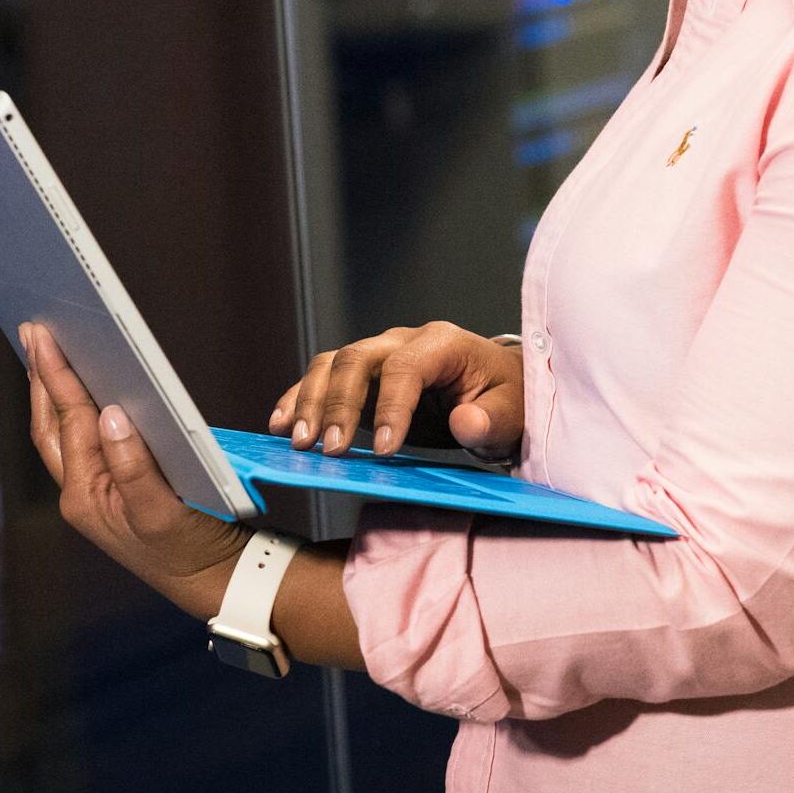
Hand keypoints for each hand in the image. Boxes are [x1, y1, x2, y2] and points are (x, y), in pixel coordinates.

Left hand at [23, 321, 249, 608]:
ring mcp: (95, 492)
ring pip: (61, 433)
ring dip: (53, 392)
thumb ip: (133, 464)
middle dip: (40, 377)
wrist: (212, 579)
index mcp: (86, 495)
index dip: (56, 374)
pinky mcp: (112, 490)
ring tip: (47, 352)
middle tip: (33, 331)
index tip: (44, 335)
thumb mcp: (162, 510)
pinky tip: (84, 391)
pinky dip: (78, 410)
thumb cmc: (190, 549)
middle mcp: (81, 492)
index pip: (68, 420)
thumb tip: (110, 412)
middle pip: (49, 424)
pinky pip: (84, 442)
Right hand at [267, 322, 524, 460]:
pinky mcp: (363, 379)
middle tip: (328, 450)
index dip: (392, 406)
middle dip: (339, 404)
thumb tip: (466, 422)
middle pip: (358, 359)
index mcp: (443, 344)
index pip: (407, 367)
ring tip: (298, 442)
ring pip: (332, 364)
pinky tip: (280, 424)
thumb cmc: (507, 400)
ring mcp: (379, 356)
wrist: (500, 391)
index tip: (385, 451)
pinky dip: (299, 398)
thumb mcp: (513, 413)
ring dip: (310, 402)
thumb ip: (492, 419)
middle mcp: (403, 342)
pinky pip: (323, 378)